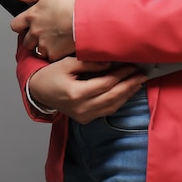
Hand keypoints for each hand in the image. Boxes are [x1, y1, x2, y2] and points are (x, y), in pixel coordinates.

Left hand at [11, 0, 75, 60]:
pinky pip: (50, 56)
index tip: (27, 24)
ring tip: (55, 38)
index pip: (15, 25)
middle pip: (25, 40)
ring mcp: (43, 44)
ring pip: (37, 50)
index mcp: (32, 16)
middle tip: (44, 32)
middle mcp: (35, 32)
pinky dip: (55, 52)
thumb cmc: (71, 4)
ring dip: (43, 46)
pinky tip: (62, 44)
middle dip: (32, 37)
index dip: (21, 25)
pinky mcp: (53, 54)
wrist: (86, 19)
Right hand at [29, 57, 146, 123]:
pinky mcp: (85, 119)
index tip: (132, 66)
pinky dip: (118, 102)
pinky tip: (126, 93)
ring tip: (138, 83)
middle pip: (112, 97)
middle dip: (129, 85)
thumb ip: (88, 62)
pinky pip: (106, 111)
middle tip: (142, 75)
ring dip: (127, 94)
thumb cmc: (51, 75)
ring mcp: (84, 116)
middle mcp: (82, 108)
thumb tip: (109, 62)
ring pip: (111, 106)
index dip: (121, 74)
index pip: (106, 83)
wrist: (38, 92)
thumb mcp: (67, 63)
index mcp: (76, 93)